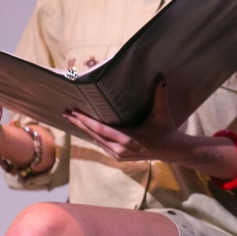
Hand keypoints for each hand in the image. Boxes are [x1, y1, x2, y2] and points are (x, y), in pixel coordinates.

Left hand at [66, 79, 184, 161]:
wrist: (171, 150)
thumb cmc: (165, 129)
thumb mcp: (162, 112)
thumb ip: (160, 95)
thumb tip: (162, 77)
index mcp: (129, 138)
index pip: (101, 129)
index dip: (86, 121)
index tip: (74, 112)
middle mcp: (120, 149)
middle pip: (94, 135)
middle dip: (79, 124)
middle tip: (66, 113)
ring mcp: (118, 155)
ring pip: (96, 141)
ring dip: (83, 130)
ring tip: (72, 120)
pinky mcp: (118, 158)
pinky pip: (101, 146)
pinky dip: (92, 137)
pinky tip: (85, 130)